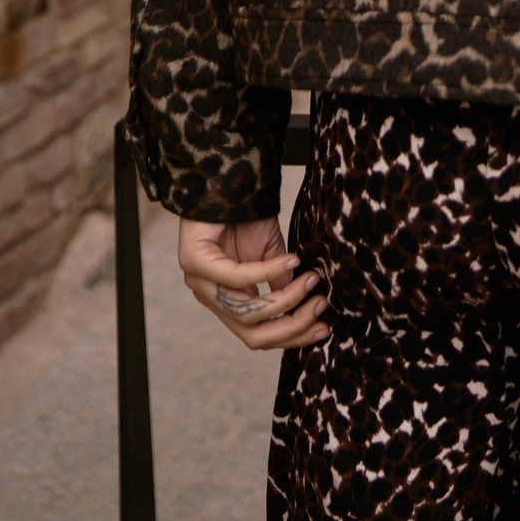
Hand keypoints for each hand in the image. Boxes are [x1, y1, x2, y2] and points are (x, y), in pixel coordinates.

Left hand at [178, 214, 329, 350]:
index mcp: (227, 301)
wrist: (227, 183)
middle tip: (320, 307)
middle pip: (252, 335)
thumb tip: (308, 309)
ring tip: (310, 281)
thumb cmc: (247, 218)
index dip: (292, 336)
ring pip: (246, 312)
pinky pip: (237, 278)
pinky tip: (291, 261)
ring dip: (285, 299)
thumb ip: (282, 285)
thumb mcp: (273, 257)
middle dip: (292, 326)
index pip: (258, 336)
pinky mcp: (195, 262)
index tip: (324, 327)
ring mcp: (199, 282)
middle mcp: (210, 298)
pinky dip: (268, 272)